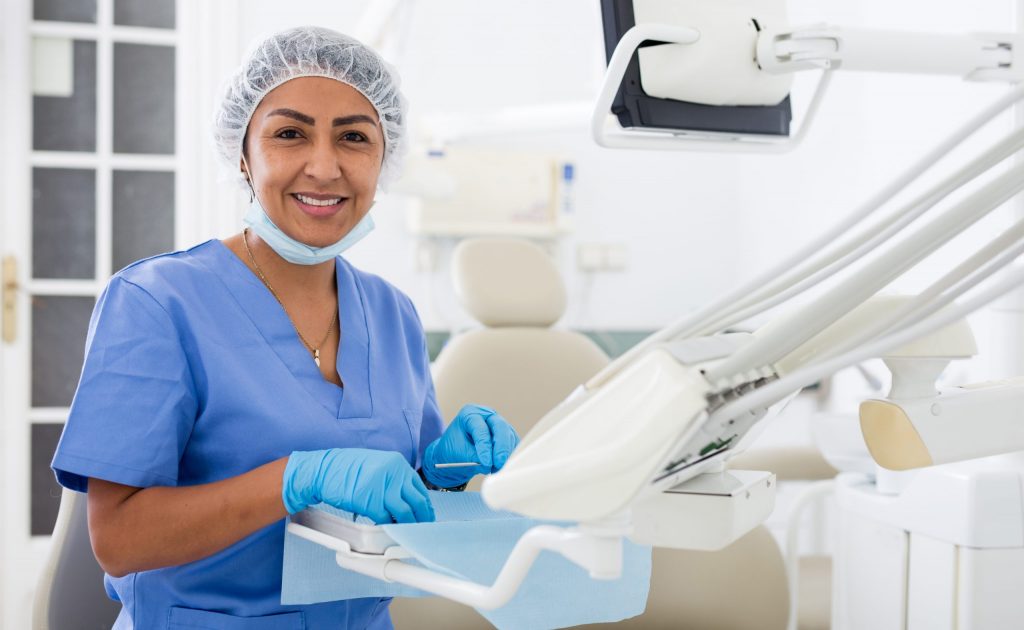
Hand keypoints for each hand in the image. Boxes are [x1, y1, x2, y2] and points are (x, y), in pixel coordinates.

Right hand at [282, 448, 434, 523]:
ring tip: (406, 532)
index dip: (425, 505)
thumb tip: (407, 497)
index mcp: (397, 463)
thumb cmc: (346, 469)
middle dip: (422, 518)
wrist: (323, 470)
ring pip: (405, 513)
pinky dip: (389, 527)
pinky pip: (386, 519)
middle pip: (417, 501)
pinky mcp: (370, 501)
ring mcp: (382, 487)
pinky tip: (388, 529)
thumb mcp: (377, 465)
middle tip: (421, 528)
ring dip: (407, 525)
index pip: (420, 488)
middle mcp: (393, 473)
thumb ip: (393, 478)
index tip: (426, 515)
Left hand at [422, 404, 519, 487]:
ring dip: (506, 454)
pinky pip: (513, 444)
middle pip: (500, 427)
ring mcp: (498, 424)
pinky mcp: (506, 435)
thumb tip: (491, 465)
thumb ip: (475, 458)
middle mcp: (487, 416)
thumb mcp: (459, 454)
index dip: (484, 447)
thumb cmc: (453, 450)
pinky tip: (504, 466)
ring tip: (498, 469)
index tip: (486, 462)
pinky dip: (510, 455)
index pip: (481, 429)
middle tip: (499, 463)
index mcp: (470, 414)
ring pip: (509, 436)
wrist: (454, 455)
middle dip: (501, 448)